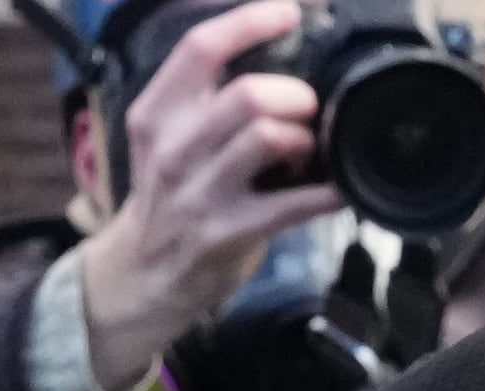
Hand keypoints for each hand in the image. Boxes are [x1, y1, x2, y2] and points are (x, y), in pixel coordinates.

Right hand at [71, 0, 344, 390]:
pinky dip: (330, 192)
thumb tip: (278, 62)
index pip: (201, 47)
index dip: (250, 21)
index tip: (289, 11)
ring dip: (306, 140)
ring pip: (269, 138)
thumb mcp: (167, 135)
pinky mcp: (229, 232)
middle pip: (249, 94)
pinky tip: (342, 189)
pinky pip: (295, 203)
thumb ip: (207, 100)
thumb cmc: (170, 194)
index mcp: (157, 111)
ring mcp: (200, 191)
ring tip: (307, 150)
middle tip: (306, 108)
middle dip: (295, 95)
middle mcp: (174, 146)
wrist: (142, 270)